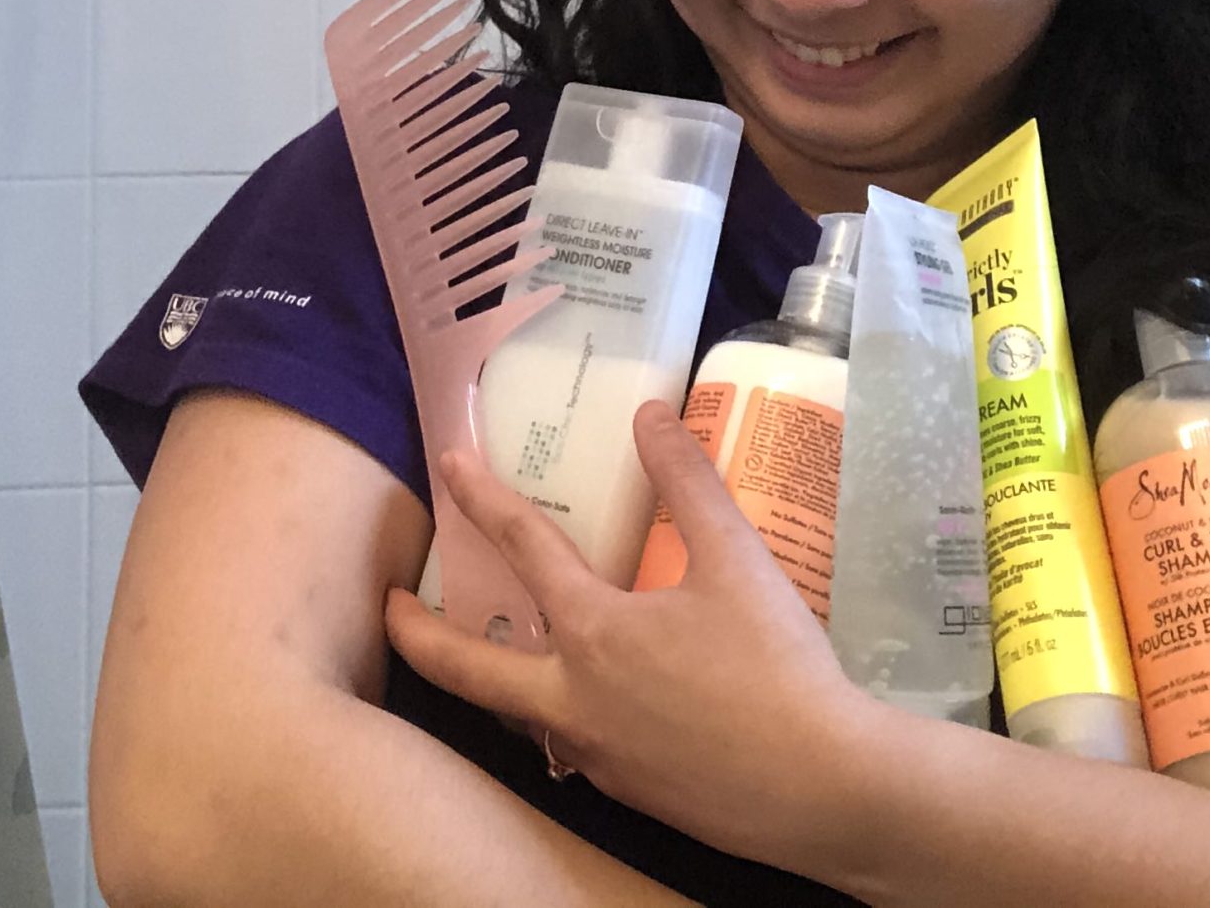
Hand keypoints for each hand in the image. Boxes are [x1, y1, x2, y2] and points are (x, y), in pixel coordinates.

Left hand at [385, 400, 869, 873]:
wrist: (821, 789)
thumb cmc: (775, 669)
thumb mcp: (737, 560)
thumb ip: (689, 483)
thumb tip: (651, 417)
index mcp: (592, 633)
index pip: (522, 548)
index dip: (481, 498)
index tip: (447, 466)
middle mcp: (573, 700)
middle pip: (468, 669)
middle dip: (417, 636)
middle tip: (388, 611)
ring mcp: (595, 756)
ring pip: (517, 714)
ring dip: (490, 680)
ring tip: (490, 652)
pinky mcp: (628, 792)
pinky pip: (569, 745)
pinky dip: (555, 714)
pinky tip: (588, 702)